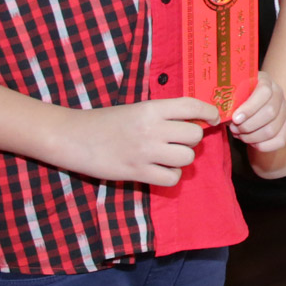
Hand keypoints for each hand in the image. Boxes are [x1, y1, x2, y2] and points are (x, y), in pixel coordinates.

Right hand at [71, 96, 219, 186]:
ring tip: (167, 156)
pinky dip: (171, 176)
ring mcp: (145, 152)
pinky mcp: (137, 172)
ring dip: (181, 158)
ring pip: (186, 158)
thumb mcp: (136, 109)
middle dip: (192, 140)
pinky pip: (172, 178)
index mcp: (152, 108)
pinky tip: (160, 170)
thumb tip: (195, 121)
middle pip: (194, 136)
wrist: (72, 137)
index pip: (193, 106)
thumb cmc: (105, 121)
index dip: (209, 112)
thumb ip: (163, 114)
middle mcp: (152, 129)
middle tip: (179, 141)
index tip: (213, 118)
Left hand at [229, 72, 285, 154]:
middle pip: (270, 113)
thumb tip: (224, 115)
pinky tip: (250, 142)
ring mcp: (285, 111)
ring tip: (239, 135)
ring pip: (272, 129)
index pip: (264, 93)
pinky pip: (280, 141)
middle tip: (234, 129)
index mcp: (266, 81)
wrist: (247, 104)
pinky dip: (262, 145)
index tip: (235, 118)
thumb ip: (229, 100)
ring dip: (251, 137)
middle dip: (248, 125)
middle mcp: (279, 94)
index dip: (249, 108)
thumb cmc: (236, 98)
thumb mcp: (232, 93)